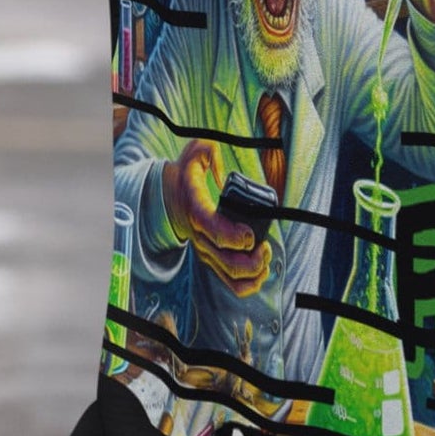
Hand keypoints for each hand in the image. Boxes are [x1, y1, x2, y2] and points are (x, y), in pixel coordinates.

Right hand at [160, 138, 272, 292]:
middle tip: (265, 246)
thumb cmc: (188, 173)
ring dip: (254, 273)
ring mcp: (206, 251)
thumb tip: (221, 171)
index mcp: (197, 210)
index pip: (213, 230)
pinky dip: (250, 284)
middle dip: (252, 260)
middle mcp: (200, 236)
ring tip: (265, 256)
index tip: (250, 234)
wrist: (169, 196)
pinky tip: (262, 271)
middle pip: (227, 262)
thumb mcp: (195, 151)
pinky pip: (231, 284)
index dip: (233, 237)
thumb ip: (208, 151)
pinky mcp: (212, 259)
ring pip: (231, 277)